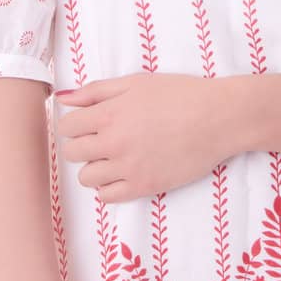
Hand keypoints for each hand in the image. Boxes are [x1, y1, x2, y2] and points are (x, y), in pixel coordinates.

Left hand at [56, 72, 245, 202]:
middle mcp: (113, 142)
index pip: (66, 127)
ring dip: (94, 167)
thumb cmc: (181, 94)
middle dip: (82, 145)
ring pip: (87, 178)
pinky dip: (108, 188)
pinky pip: (107, 197)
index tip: (87, 124)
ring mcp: (128, 167)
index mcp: (109, 113)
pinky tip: (122, 174)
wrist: (218, 117)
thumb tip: (62, 98)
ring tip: (113, 158)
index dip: (74, 125)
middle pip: (72, 153)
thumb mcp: (136, 82)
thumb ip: (96, 91)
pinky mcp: (144, 186)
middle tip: (101, 139)